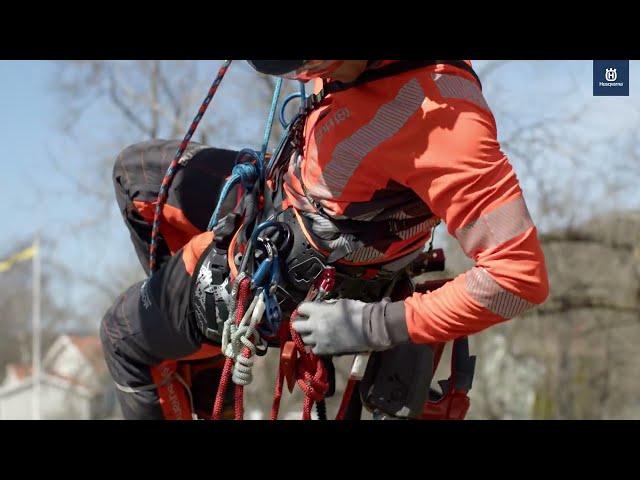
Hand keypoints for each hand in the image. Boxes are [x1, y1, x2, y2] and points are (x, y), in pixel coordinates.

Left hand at [292, 298, 409, 355]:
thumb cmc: (357, 312)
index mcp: (318, 311)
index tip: (307, 311)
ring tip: (316, 334)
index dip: (304, 310)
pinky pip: (314, 350)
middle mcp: (315, 325)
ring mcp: (319, 339)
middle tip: (307, 324)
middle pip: (296, 326)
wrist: (370, 328)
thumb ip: (327, 306)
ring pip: (304, 340)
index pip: (301, 309)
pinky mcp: (326, 350)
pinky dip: (316, 347)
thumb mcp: (340, 303)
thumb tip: (322, 307)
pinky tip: (323, 343)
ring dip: (308, 336)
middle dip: (301, 324)